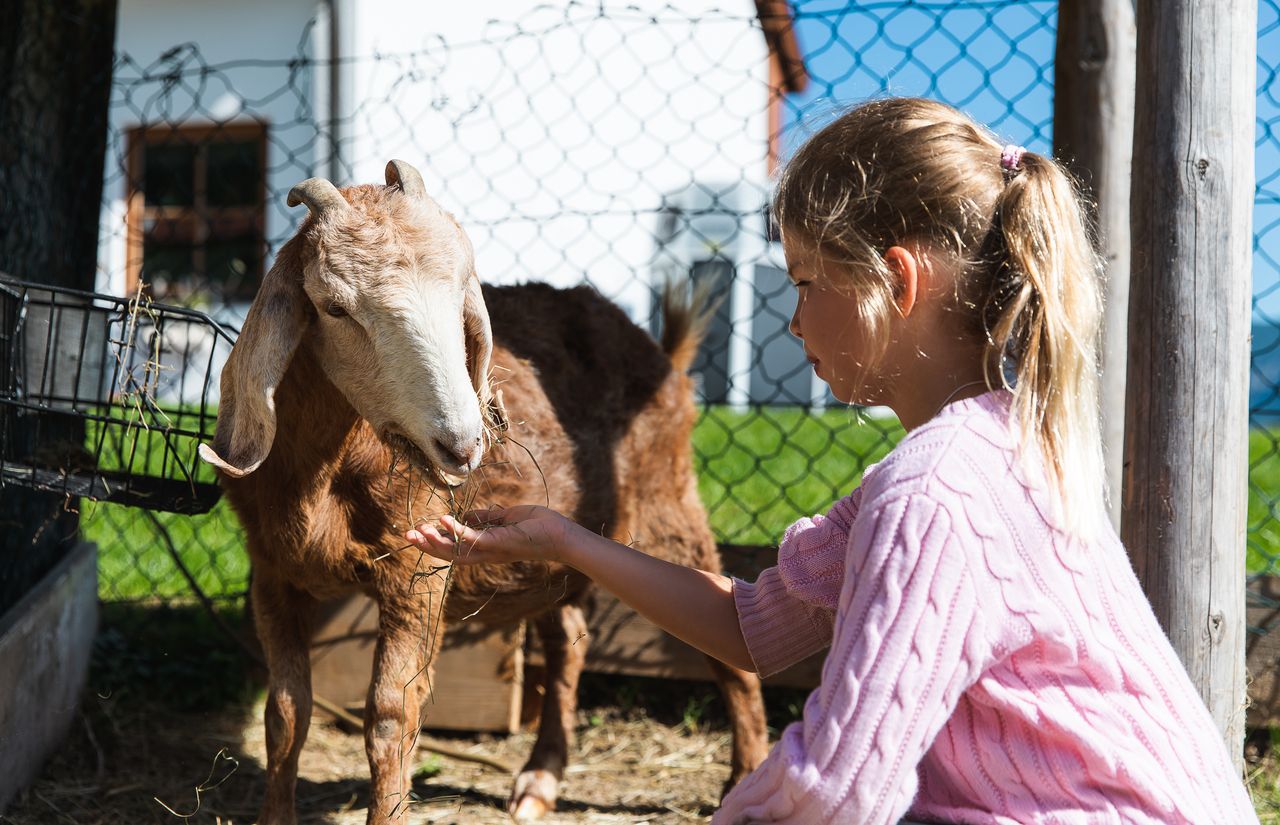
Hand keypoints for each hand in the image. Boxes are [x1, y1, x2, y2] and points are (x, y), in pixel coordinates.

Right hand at [404, 504, 578, 565]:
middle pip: (450, 554)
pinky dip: (456, 531)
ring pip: (456, 551)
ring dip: (435, 542)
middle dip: (427, 546)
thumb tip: (466, 515)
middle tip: (407, 536)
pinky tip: (442, 520)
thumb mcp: (508, 518)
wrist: (561, 535)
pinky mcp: (499, 544)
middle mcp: (486, 553)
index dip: (436, 542)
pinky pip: (472, 539)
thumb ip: (486, 517)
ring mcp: (492, 550)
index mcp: (487, 547)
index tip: (419, 531)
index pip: (456, 548)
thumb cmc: (540, 526)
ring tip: (417, 531)